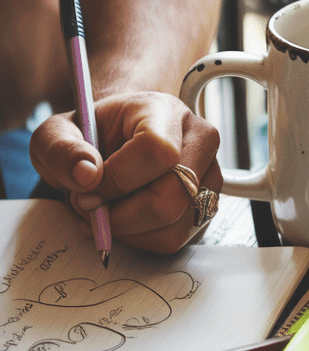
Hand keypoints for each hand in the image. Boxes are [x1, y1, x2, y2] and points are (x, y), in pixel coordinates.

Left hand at [29, 91, 221, 252]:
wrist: (118, 139)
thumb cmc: (91, 135)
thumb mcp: (57, 133)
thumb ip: (61, 149)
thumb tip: (87, 176)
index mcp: (165, 111)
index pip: (158, 151)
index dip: (118, 179)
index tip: (86, 188)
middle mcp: (200, 141)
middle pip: (172, 196)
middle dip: (121, 215)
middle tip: (89, 207)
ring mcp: (209, 175)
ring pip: (174, 225)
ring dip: (127, 230)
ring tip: (104, 212)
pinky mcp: (206, 205)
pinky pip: (174, 239)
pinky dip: (139, 239)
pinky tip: (121, 220)